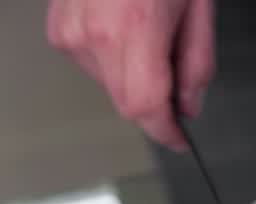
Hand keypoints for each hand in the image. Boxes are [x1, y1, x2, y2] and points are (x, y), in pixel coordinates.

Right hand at [47, 0, 213, 149]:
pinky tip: (122, 24)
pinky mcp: (58, 27)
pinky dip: (110, 56)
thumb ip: (196, 64)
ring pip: (108, 84)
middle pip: (125, 102)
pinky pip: (89, 62)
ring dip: (132, 74)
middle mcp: (96, 33)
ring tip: (146, 30)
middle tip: (173, 65)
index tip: (178, 139)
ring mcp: (71, 30)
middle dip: (154, 99)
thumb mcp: (197, 7)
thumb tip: (188, 104)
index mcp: (136, 27)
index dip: (165, 131)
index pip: (145, 107)